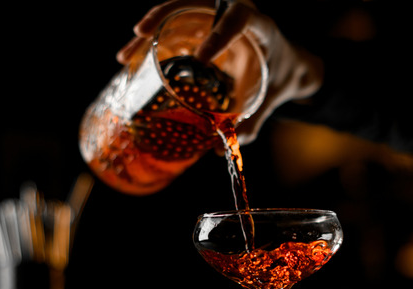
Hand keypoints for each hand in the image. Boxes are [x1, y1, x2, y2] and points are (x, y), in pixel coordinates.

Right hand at [116, 0, 323, 144]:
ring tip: (126, 55)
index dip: (220, 33)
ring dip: (148, 29)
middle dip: (164, 14)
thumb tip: (221, 150)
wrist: (286, 61)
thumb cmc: (281, 74)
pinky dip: (151, 40)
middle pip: (195, 2)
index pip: (239, 17)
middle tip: (141, 33)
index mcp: (260, 26)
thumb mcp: (272, 96)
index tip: (202, 58)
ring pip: (177, 12)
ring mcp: (214, 15)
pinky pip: (173, 24)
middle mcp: (233, 12)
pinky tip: (131, 58)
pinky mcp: (201, 25)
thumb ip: (253, 121)